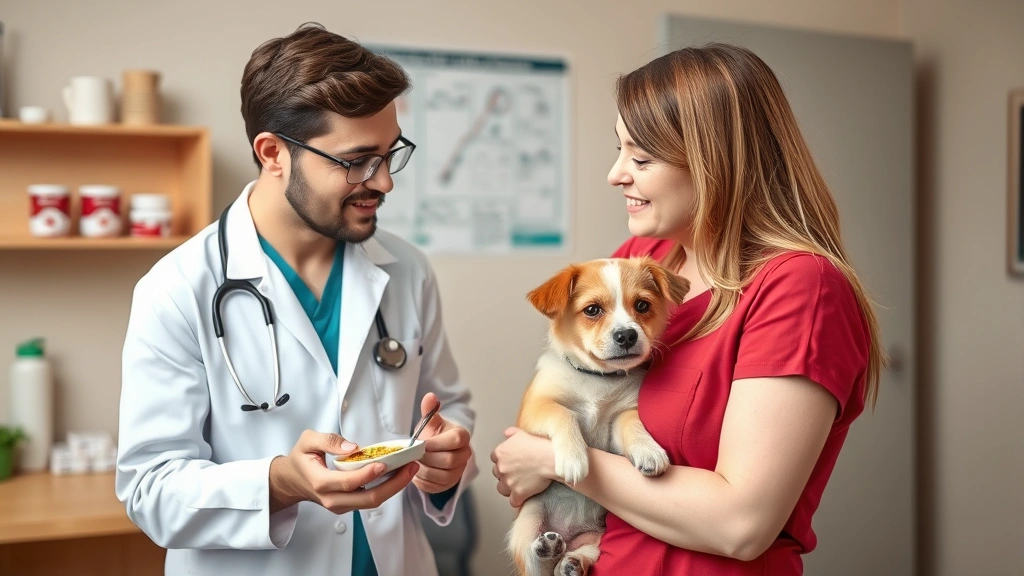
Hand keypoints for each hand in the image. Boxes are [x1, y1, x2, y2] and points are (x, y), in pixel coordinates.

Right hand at [269, 429, 418, 514]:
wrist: (292, 481)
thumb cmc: (300, 460)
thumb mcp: (307, 441)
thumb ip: (329, 440)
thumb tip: (353, 447)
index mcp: (321, 482)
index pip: (349, 482)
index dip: (369, 474)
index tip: (384, 462)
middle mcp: (333, 499)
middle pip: (369, 499)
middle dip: (394, 484)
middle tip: (410, 466)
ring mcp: (342, 505)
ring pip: (373, 501)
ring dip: (394, 486)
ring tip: (410, 468)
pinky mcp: (349, 505)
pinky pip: (371, 499)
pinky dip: (387, 488)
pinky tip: (398, 474)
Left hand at [411, 393, 472, 493]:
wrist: (435, 451)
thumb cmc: (433, 434)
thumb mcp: (431, 422)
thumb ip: (429, 411)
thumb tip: (429, 396)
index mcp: (462, 436)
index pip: (457, 439)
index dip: (437, 443)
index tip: (421, 443)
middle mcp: (465, 454)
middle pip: (448, 460)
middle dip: (427, 458)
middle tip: (414, 454)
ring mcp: (459, 471)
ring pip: (442, 475)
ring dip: (424, 470)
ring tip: (414, 463)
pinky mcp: (450, 484)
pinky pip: (436, 486)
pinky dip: (423, 481)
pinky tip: (416, 472)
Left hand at [490, 427, 555, 507]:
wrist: (550, 459)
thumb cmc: (539, 446)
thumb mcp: (523, 434)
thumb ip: (511, 433)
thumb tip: (506, 434)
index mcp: (500, 453)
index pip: (495, 459)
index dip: (504, 460)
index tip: (511, 462)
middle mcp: (501, 468)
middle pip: (497, 473)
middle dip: (505, 473)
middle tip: (517, 472)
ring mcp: (508, 482)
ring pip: (502, 488)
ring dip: (508, 488)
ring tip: (519, 485)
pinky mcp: (518, 493)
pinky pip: (513, 501)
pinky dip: (518, 500)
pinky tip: (523, 496)